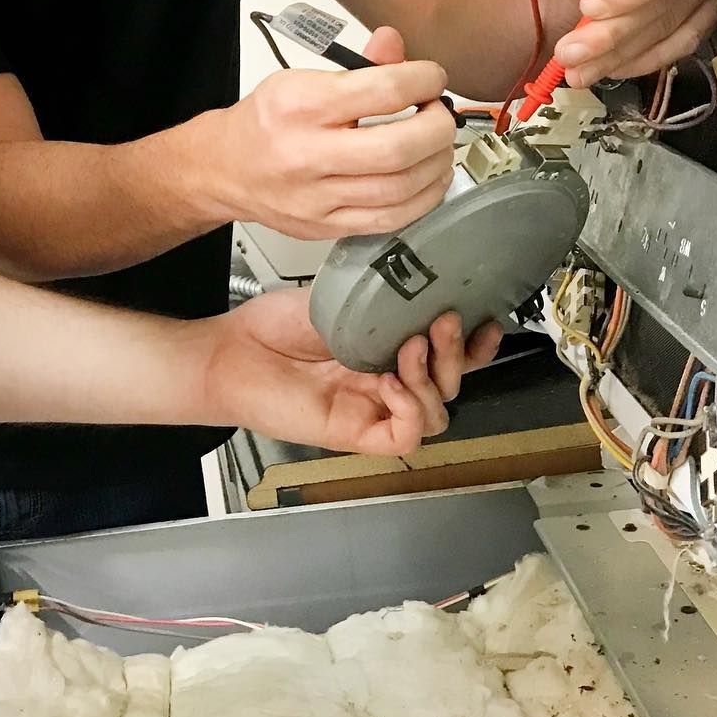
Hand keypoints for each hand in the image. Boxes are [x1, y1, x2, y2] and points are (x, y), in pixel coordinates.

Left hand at [194, 291, 501, 456]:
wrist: (230, 352)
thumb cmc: (272, 329)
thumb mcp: (339, 301)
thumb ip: (382, 299)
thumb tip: (423, 281)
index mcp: (388, 353)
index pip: (446, 357)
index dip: (473, 345)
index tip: (485, 319)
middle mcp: (386, 383)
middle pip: (450, 385)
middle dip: (458, 354)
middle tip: (444, 320)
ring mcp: (372, 409)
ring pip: (437, 412)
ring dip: (433, 377)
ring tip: (410, 345)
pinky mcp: (355, 434)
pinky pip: (405, 435)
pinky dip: (411, 409)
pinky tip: (391, 382)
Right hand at [203, 28, 454, 239]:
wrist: (223, 169)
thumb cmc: (264, 122)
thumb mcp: (300, 80)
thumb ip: (356, 66)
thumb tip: (396, 47)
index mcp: (300, 106)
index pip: (382, 91)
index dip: (423, 81)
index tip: (432, 78)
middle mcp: (306, 154)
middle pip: (397, 147)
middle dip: (436, 127)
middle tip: (440, 115)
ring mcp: (316, 198)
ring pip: (400, 188)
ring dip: (436, 163)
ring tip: (438, 145)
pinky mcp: (326, 226)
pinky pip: (390, 219)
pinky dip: (422, 198)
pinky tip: (429, 179)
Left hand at [539, 0, 716, 86]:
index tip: (590, 7)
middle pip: (666, 1)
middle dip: (611, 33)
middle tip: (570, 51)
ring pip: (666, 30)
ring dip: (617, 55)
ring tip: (576, 67)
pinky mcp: (702, 14)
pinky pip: (676, 47)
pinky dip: (638, 61)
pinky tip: (608, 66)